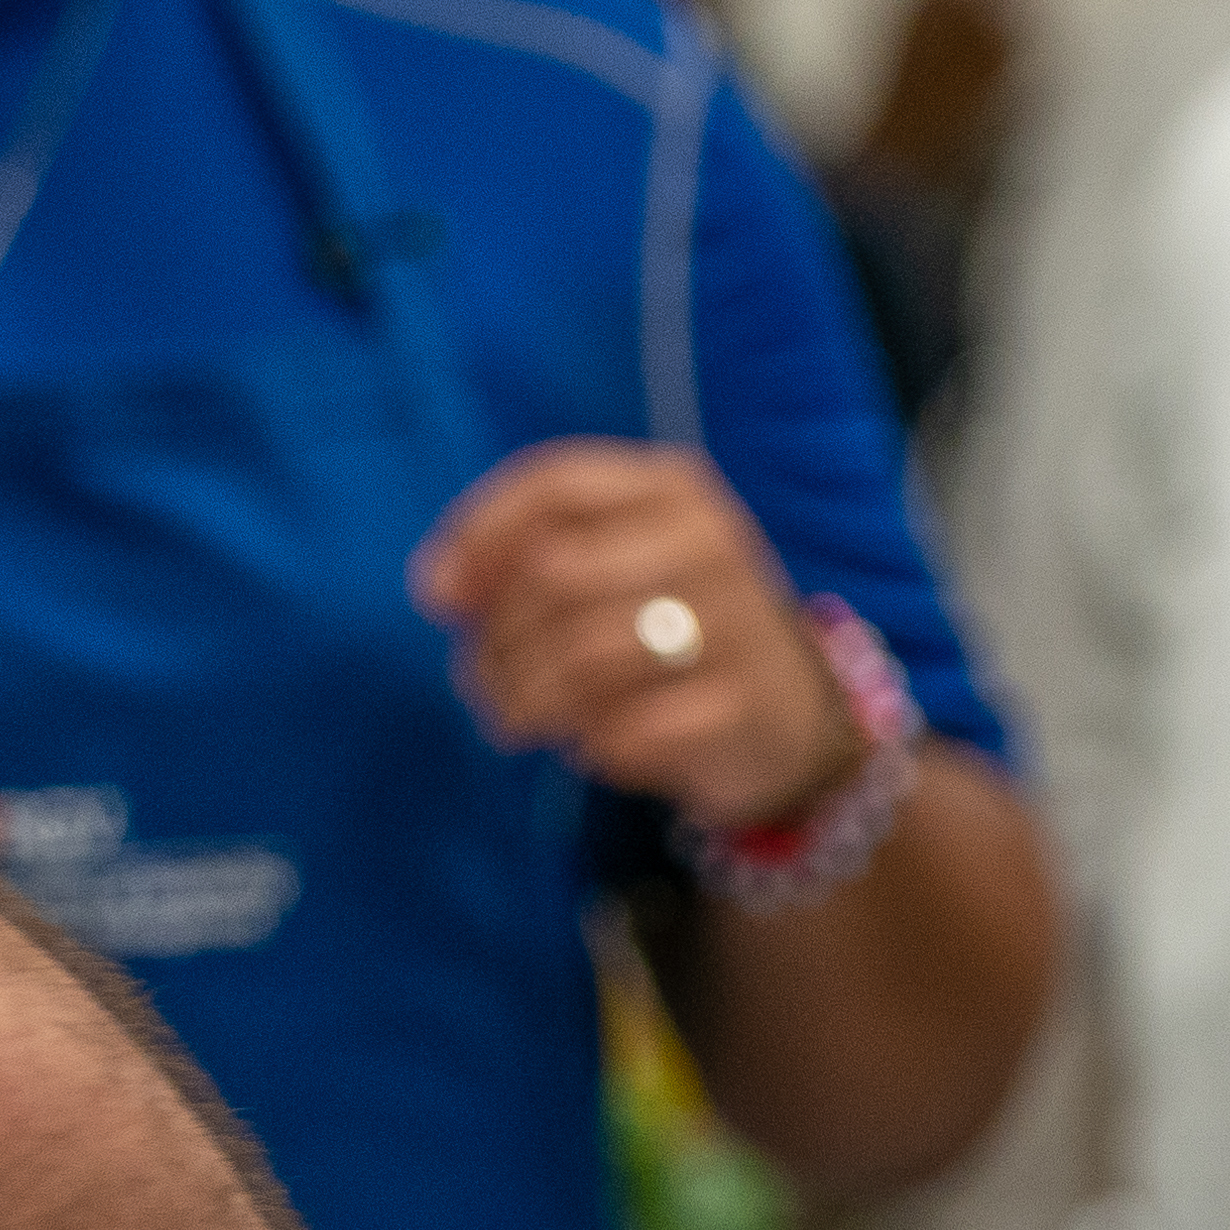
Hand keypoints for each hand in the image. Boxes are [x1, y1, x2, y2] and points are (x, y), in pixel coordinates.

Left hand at [411, 442, 858, 827]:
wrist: (793, 715)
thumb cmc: (676, 631)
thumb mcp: (618, 566)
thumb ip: (530, 559)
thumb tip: (438, 589)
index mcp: (672, 488)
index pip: (554, 484)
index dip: (479, 536)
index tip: (436, 598)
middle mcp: (710, 540)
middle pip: (554, 575)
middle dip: (497, 640)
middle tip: (483, 685)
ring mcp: (736, 622)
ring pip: (581, 657)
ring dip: (526, 700)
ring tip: (517, 719)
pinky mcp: (744, 706)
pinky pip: (624, 730)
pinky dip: (590, 745)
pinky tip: (595, 744)